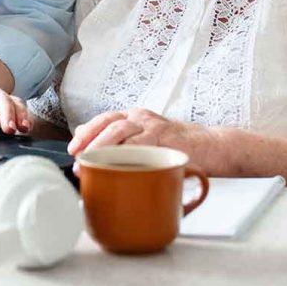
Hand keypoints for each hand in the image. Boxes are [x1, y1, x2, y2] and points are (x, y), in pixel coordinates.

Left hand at [0, 56, 29, 137]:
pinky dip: (25, 117)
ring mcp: (1, 94)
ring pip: (14, 102)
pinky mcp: (9, 101)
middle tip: (8, 129)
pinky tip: (26, 128)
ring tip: (23, 129)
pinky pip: (20, 106)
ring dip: (20, 115)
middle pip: (1, 98)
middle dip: (6, 114)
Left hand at [68, 108, 225, 167]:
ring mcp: (154, 127)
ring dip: (102, 147)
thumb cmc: (178, 148)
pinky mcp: (166, 140)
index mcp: (136, 118)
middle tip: (78, 158)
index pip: (104, 119)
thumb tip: (96, 158)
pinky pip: (141, 146)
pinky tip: (116, 167)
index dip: (86, 132)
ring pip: (121, 130)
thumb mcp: (149, 142)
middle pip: (109, 123)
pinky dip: (126, 156)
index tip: (73, 148)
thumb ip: (126, 146)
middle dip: (89, 140)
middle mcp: (142, 118)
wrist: (213, 146)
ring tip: (91, 163)